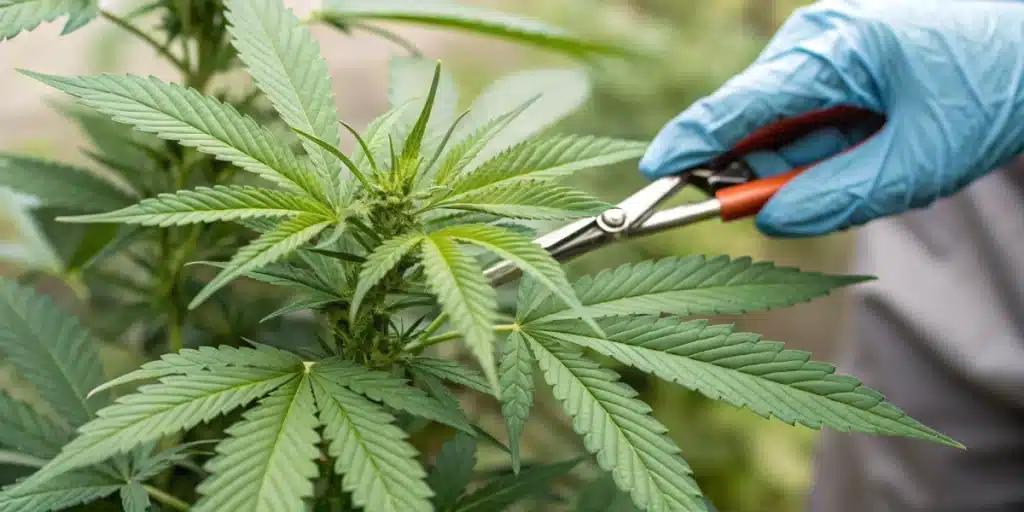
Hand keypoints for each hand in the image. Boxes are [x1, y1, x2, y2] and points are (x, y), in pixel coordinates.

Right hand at [639, 0, 1023, 236]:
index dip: (692, 143)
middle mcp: (819, 37)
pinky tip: (877, 145)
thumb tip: (769, 221)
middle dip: (769, 168)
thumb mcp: (923, 159)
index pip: (740, 104)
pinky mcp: (844, 59)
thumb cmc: (999, 84)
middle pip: (757, 118)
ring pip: (787, 122)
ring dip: (813, 160)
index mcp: (833, 47)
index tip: (653, 173)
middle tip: (795, 201)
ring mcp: (830, 45)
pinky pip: (813, 114)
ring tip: (879, 160)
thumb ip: (838, 196)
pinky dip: (831, 145)